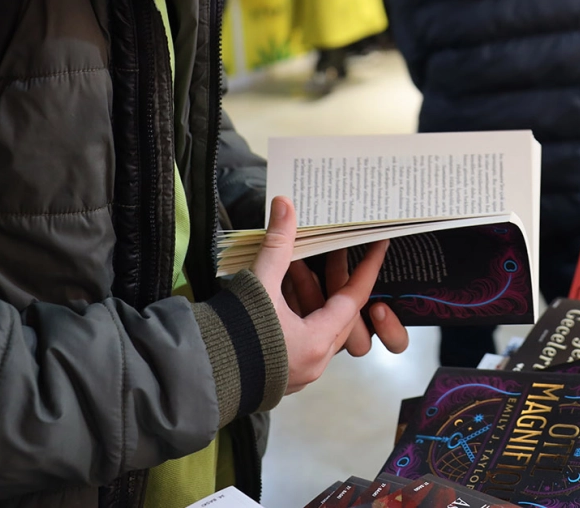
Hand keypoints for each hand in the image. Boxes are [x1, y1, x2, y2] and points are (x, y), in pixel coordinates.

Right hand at [251, 197, 405, 393]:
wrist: (200, 375)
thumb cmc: (235, 335)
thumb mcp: (260, 284)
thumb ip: (277, 244)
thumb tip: (285, 204)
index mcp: (318, 341)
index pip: (354, 298)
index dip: (367, 268)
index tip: (379, 246)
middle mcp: (315, 361)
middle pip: (338, 314)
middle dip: (333, 279)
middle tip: (333, 250)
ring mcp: (298, 372)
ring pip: (318, 327)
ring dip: (310, 296)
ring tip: (296, 266)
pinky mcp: (280, 375)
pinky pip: (301, 340)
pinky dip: (298, 314)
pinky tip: (282, 294)